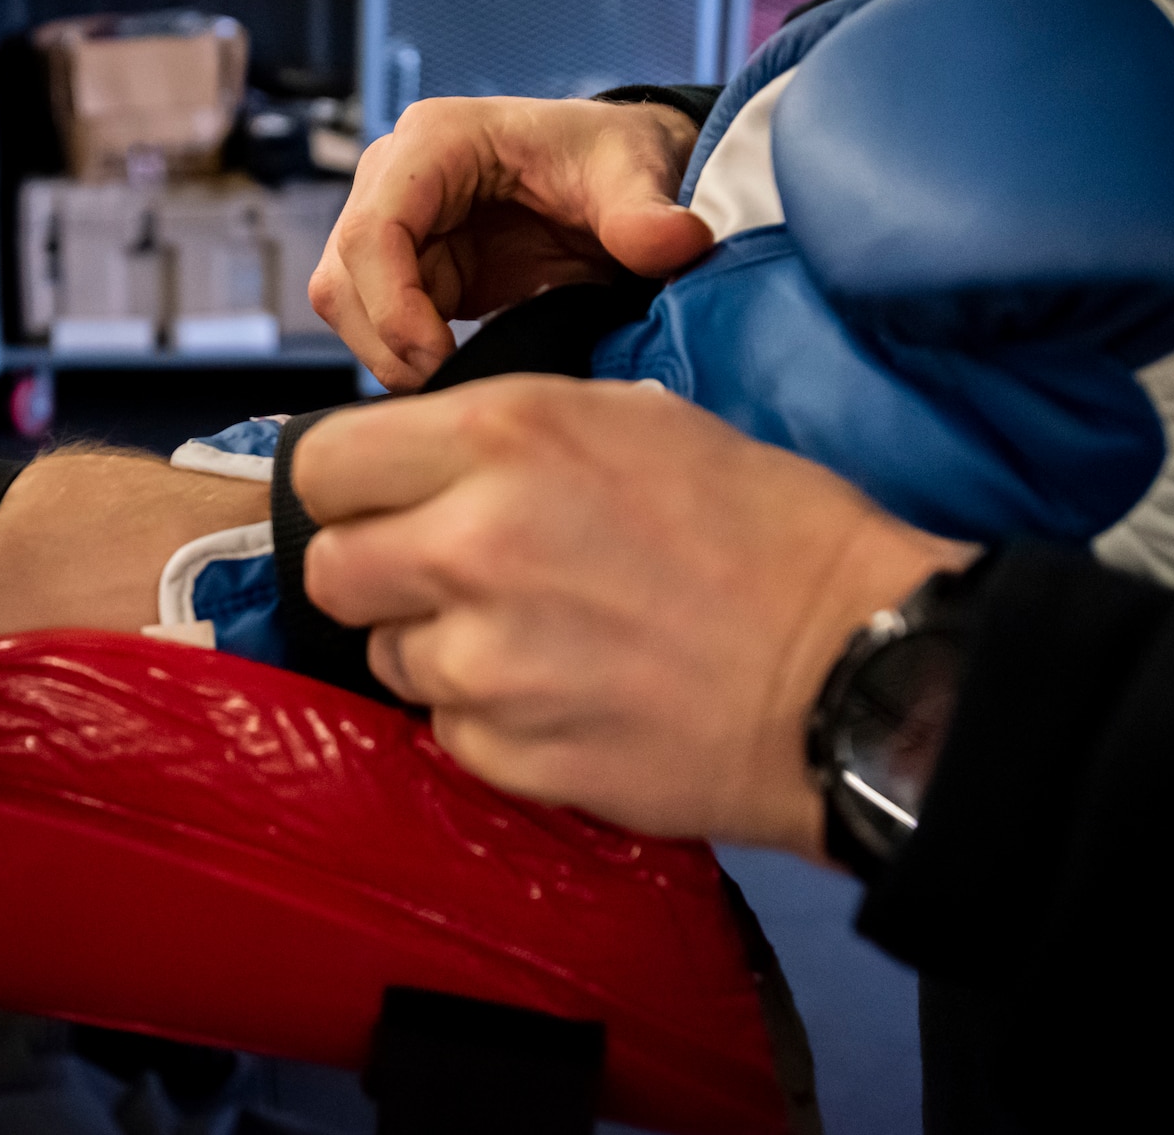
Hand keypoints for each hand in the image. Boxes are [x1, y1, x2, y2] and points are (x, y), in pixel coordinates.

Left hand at [292, 376, 975, 857]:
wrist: (850, 671)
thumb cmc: (768, 533)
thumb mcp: (636, 421)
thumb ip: (508, 436)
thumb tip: (426, 461)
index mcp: (500, 437)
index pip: (323, 463)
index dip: (349, 485)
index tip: (379, 501)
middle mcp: (468, 542)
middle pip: (329, 568)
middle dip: (373, 573)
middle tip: (445, 576)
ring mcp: (481, 660)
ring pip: (383, 655)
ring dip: (434, 648)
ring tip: (535, 637)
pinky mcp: (506, 752)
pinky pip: (446, 729)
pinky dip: (488, 718)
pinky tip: (566, 695)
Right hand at [310, 97, 711, 390]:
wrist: (620, 174)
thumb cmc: (614, 157)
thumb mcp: (635, 175)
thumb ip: (646, 214)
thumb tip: (676, 242)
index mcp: (436, 140)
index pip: (371, 233)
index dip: (392, 308)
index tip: (440, 359)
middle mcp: (395, 175)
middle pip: (342, 276)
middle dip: (388, 341)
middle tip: (452, 384)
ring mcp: (393, 222)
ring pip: (345, 305)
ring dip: (390, 353)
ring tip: (458, 378)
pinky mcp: (405, 266)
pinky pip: (375, 322)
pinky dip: (405, 356)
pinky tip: (458, 370)